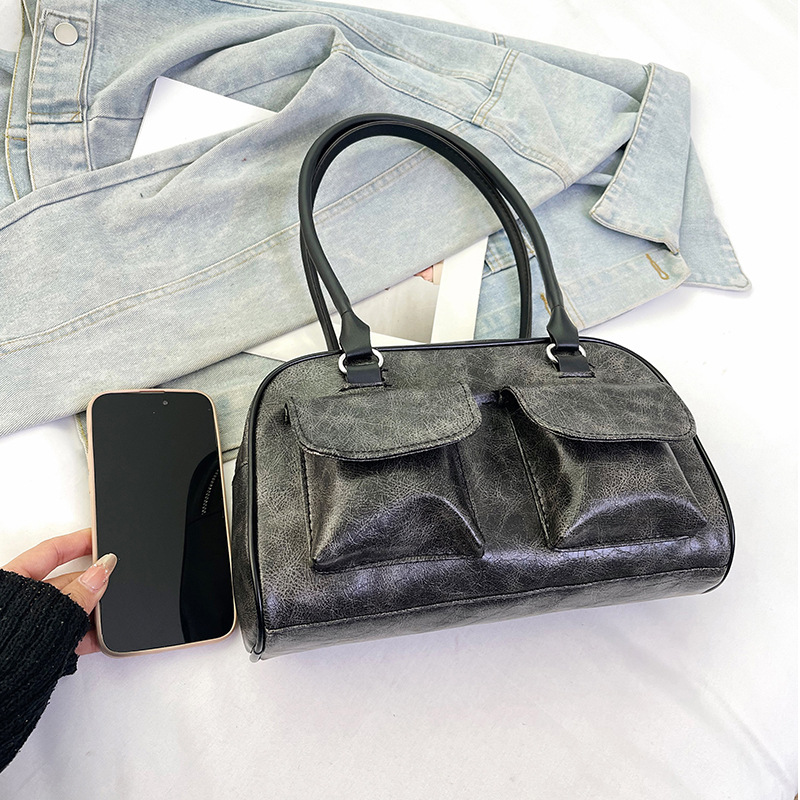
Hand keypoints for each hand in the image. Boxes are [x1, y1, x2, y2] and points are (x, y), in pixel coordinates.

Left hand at [2, 528, 116, 654]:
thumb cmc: (2, 646)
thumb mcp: (46, 609)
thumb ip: (77, 591)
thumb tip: (101, 571)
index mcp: (12, 581)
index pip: (52, 551)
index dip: (78, 542)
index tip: (101, 537)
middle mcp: (23, 602)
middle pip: (67, 582)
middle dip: (92, 582)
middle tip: (113, 578)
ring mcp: (33, 625)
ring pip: (72, 610)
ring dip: (92, 610)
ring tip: (109, 611)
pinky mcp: (42, 648)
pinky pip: (71, 635)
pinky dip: (88, 634)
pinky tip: (102, 636)